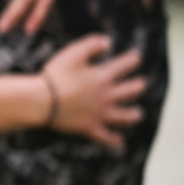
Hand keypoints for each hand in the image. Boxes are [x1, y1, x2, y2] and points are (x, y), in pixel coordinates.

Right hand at [39, 33, 144, 148]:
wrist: (42, 101)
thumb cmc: (56, 75)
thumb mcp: (73, 53)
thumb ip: (92, 44)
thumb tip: (108, 42)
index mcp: (103, 77)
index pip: (125, 66)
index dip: (133, 60)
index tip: (137, 57)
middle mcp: (107, 96)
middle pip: (131, 91)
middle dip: (138, 85)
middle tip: (141, 83)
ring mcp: (100, 113)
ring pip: (125, 116)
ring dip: (134, 114)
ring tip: (138, 113)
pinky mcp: (90, 128)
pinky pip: (105, 136)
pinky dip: (114, 140)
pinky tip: (120, 142)